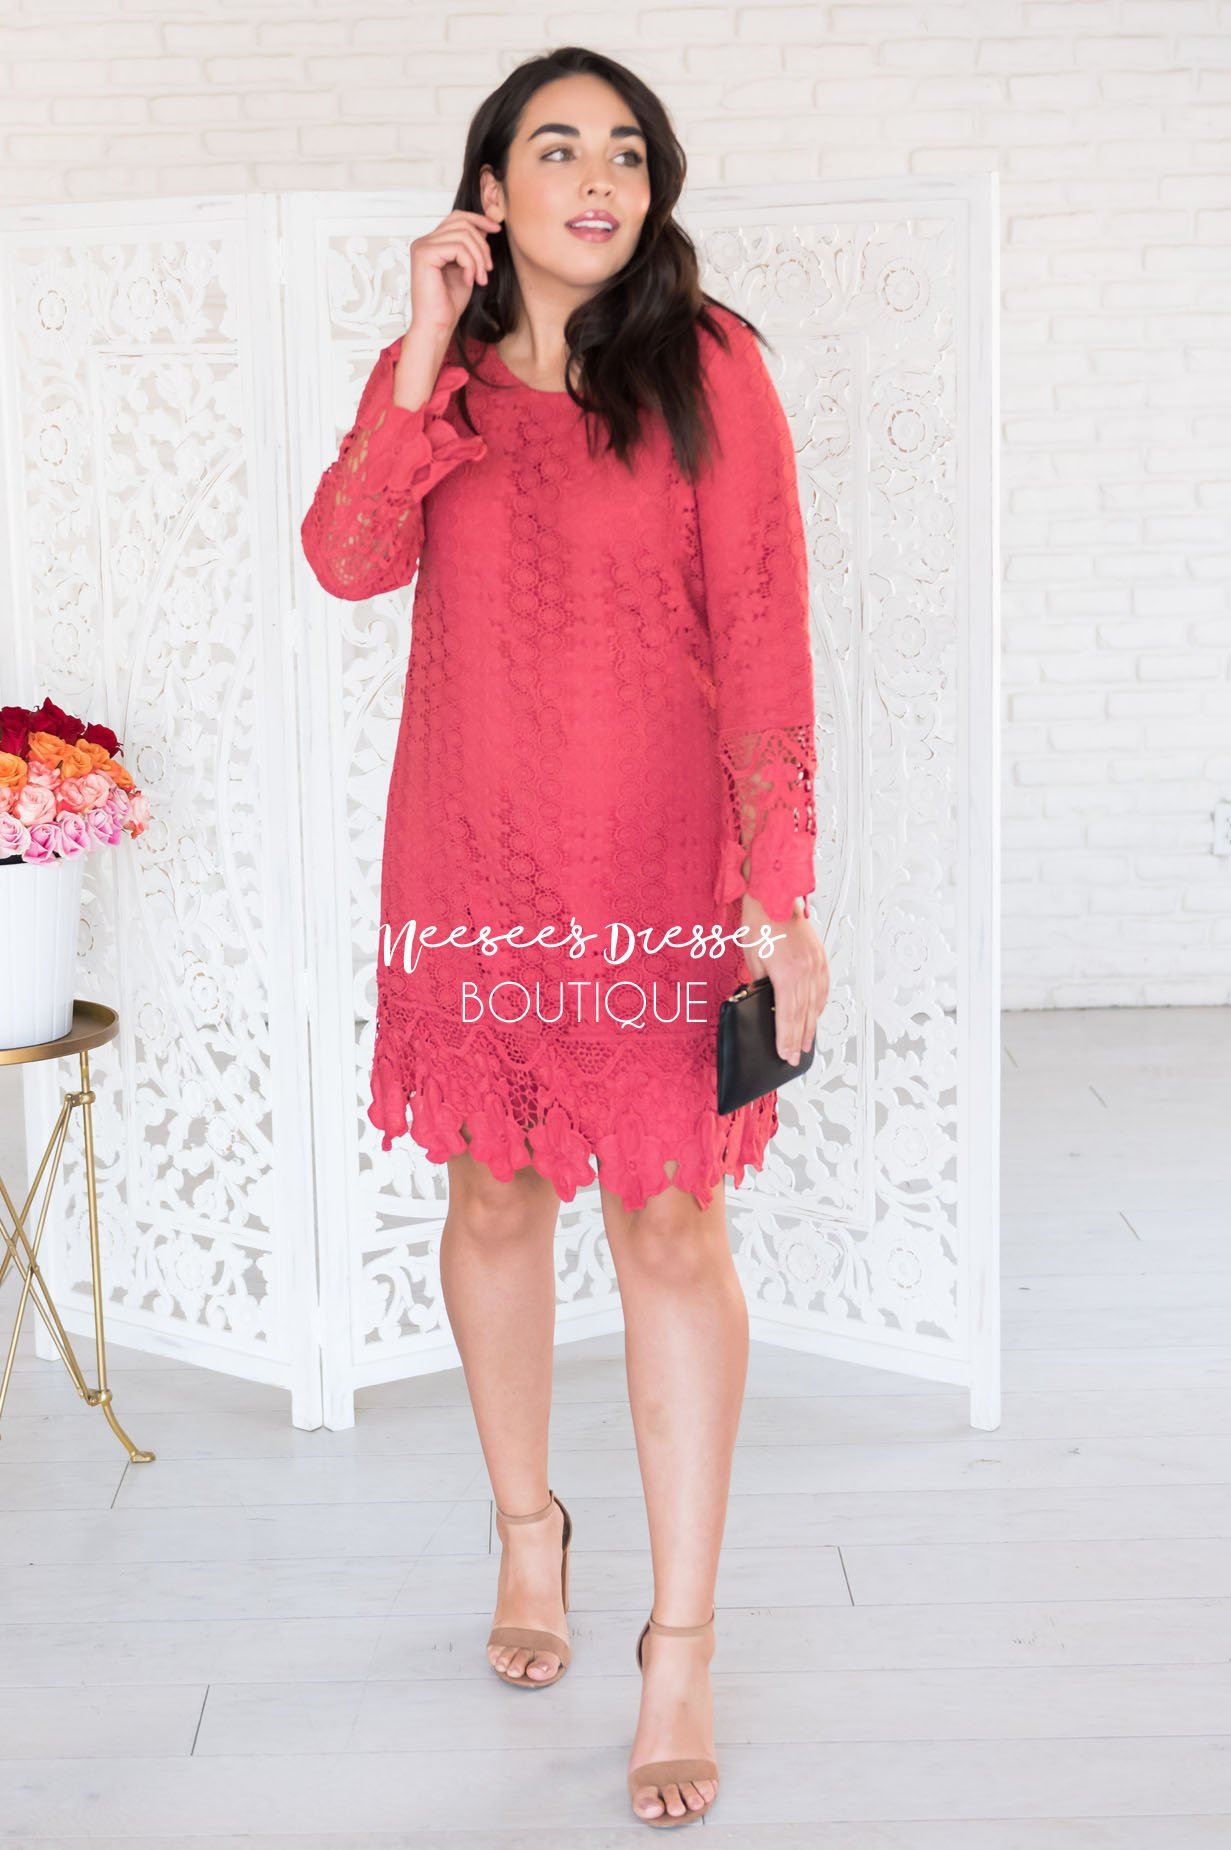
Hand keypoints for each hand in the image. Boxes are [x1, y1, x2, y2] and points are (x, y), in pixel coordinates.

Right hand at [408, 208, 502, 339]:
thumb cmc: (449, 303)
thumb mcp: (466, 269)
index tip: (497, 228)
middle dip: (482, 245)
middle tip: (488, 269)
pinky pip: (458, 248)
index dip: (479, 219)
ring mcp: (422, 246)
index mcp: (432, 243)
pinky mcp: (424, 255)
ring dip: (478, 258)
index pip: (457, 218)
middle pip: (462, 223)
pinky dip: (470, 264)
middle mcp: (424, 241)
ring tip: (481, 278)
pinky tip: (469, 281)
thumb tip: (484, 226)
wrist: (437, 326)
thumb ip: (471, 248)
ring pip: (463, 235)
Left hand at [739, 893, 828, 1066]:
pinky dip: (820, 1004)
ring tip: (808, 1044)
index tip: (786, 1055)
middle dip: (799, 1039)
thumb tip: (763, 999)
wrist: (775, 893)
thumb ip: (760, 982)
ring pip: (816, 1003)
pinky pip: (824, 987)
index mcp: (787, 974)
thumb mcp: (752, 958)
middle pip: (804, 1015)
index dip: (786, 1039)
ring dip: (812, 1026)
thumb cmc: (759, 921)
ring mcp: (817, 964)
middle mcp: (806, 971)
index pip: (787, 1016)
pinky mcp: (820, 956)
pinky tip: (817, 1013)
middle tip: (795, 1058)